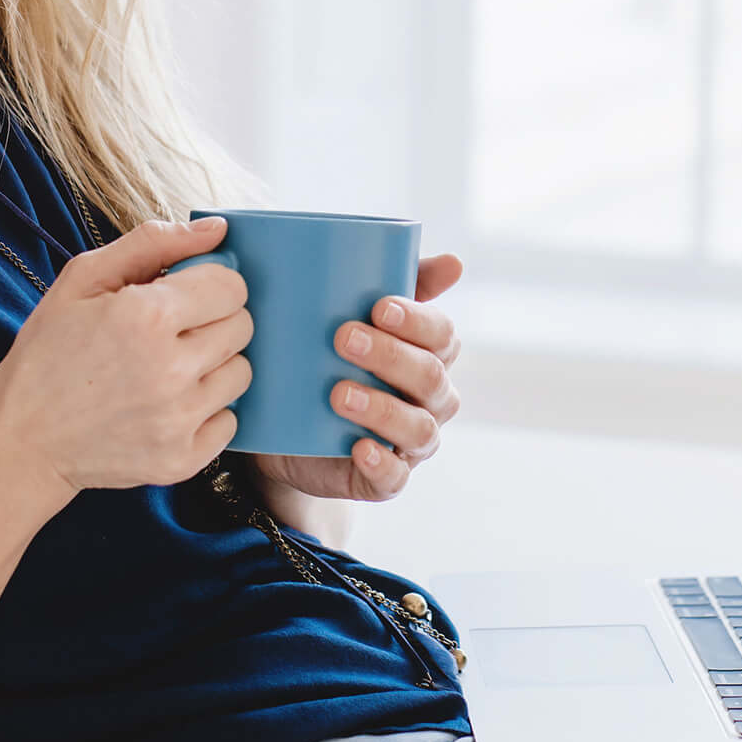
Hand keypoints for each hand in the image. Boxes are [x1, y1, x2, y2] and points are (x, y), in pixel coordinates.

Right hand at [0, 217, 251, 511]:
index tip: (184, 297)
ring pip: (240, 373)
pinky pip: (229, 422)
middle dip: (212, 322)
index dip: (209, 286)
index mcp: (147, 316)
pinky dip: (205, 412)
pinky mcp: (182, 460)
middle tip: (171, 334)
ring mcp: (178, 419)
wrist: (21, 440)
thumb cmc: (48, 352)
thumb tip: (217, 230)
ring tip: (166, 370)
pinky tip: (166, 406)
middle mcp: (171, 369)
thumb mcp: (83, 280)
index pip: (231, 286)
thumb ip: (152, 243)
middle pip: (241, 327)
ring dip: (213, 367)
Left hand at [257, 252, 462, 503]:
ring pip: (418, 428)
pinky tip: (359, 449)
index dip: (417, 321)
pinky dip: (381, 464)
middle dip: (390, 357)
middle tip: (343, 337)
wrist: (285, 428)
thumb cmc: (328, 360)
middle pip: (430, 378)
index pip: (442, 335)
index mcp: (431, 355)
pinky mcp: (385, 479)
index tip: (378, 306)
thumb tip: (455, 263)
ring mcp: (412, 443)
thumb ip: (394, 282)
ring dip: (381, 408)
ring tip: (338, 392)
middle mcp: (432, 400)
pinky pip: (395, 478)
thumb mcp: (353, 317)